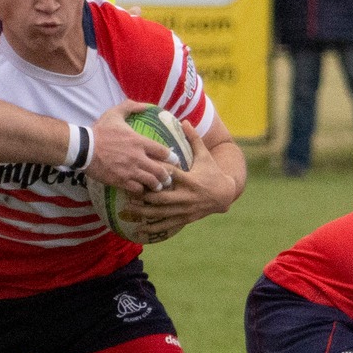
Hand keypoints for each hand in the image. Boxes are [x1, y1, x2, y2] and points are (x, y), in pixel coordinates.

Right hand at [86, 101, 172, 194]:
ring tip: (157, 186)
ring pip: (152, 182)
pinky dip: (142, 191)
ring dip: (157, 185)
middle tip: (168, 177)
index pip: (164, 152)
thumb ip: (131, 107)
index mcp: (139, 141)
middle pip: (161, 171)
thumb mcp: (115, 113)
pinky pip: (137, 190)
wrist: (83, 148)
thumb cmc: (99, 131)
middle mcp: (138, 158)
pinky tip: (142, 189)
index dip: (171, 158)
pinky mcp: (120, 181)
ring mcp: (130, 171)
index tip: (174, 160)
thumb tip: (146, 106)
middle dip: (167, 176)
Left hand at [117, 120, 236, 241]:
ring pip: (161, 214)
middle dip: (144, 197)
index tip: (142, 168)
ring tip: (128, 209)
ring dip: (143, 212)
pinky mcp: (185, 219)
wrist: (225, 195)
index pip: (171, 175)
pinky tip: (138, 231)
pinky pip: (166, 225)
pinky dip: (152, 229)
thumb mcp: (205, 155)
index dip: (157, 173)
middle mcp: (186, 196)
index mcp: (190, 180)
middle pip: (162, 198)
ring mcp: (185, 210)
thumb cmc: (212, 172)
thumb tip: (185, 120)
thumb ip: (193, 139)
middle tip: (128, 192)